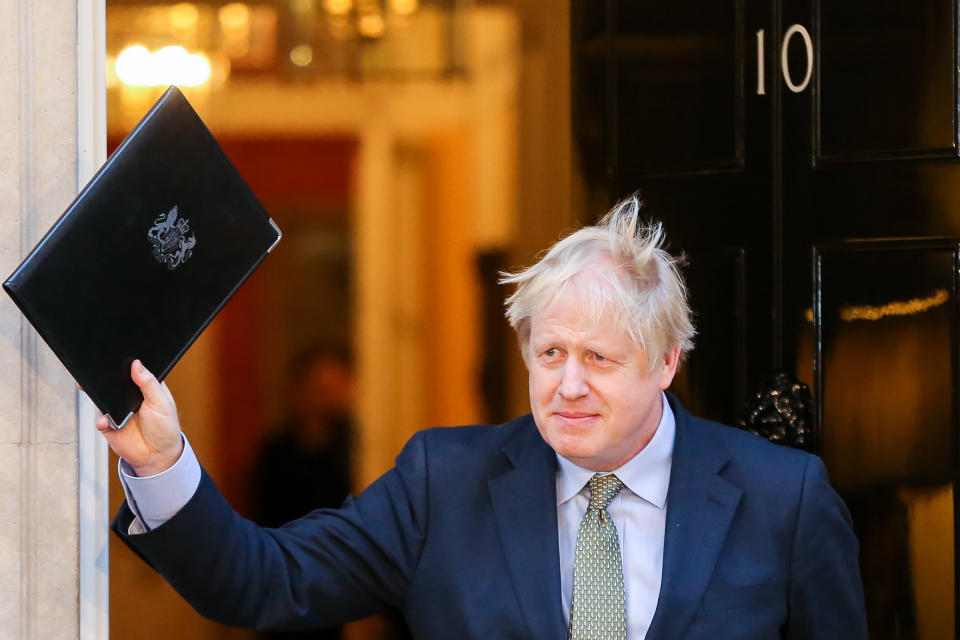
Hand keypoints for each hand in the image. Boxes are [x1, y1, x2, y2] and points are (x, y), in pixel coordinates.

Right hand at [95, 359, 183, 476]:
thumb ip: (149, 384)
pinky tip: (106, 422)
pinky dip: (101, 420)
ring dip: (98, 396)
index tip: (116, 356)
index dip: (125, 363)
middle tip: (98, 373)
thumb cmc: (165, 428)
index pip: (132, 370)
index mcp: (145, 386)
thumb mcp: (162, 403)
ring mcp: (117, 409)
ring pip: (102, 397)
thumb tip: (137, 364)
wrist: (157, 456)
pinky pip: (99, 418)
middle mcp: (128, 396)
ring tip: (97, 395)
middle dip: (105, 378)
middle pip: (113, 382)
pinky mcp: (108, 424)